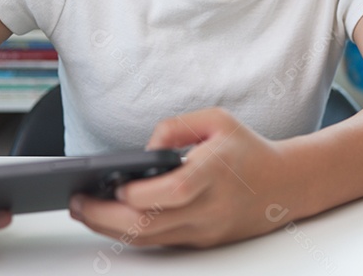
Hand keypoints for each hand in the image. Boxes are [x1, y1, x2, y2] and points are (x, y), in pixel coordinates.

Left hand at [69, 108, 291, 247]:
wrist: (285, 184)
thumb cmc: (247, 149)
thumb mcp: (216, 120)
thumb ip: (176, 127)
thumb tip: (143, 152)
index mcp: (214, 172)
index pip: (170, 191)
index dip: (135, 192)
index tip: (110, 183)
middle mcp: (210, 207)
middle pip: (149, 225)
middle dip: (104, 218)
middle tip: (77, 203)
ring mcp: (206, 229)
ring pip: (149, 239)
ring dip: (110, 228)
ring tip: (84, 210)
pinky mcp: (203, 241)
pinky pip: (160, 241)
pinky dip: (131, 232)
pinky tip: (111, 217)